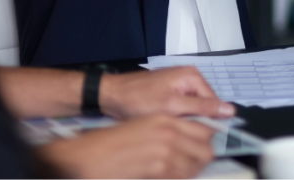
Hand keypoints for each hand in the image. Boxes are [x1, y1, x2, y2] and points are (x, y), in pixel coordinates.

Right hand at [38, 116, 214, 178]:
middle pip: (206, 148)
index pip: (204, 129)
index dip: (207, 142)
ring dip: (192, 171)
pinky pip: (181, 176)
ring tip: (183, 174)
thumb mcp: (143, 128)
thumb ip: (168, 132)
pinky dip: (180, 178)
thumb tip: (188, 143)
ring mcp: (165, 149)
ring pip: (196, 165)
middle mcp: (169, 131)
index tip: (205, 150)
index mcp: (166, 119)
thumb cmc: (110, 143)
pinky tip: (171, 177)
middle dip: (203, 159)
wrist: (85, 156)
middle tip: (195, 166)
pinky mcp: (158, 167)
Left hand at [100, 67, 234, 119]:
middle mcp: (188, 77)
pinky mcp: (170, 92)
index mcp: (193, 76)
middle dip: (193, 120)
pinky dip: (175, 118)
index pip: (214, 102)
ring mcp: (178, 85)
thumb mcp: (172, 106)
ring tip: (169, 126)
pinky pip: (181, 108)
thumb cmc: (137, 99)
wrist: (110, 96)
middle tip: (178, 130)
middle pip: (203, 106)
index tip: (196, 134)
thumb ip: (202, 108)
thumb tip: (230, 110)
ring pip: (191, 109)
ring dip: (183, 120)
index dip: (207, 120)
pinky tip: (164, 123)